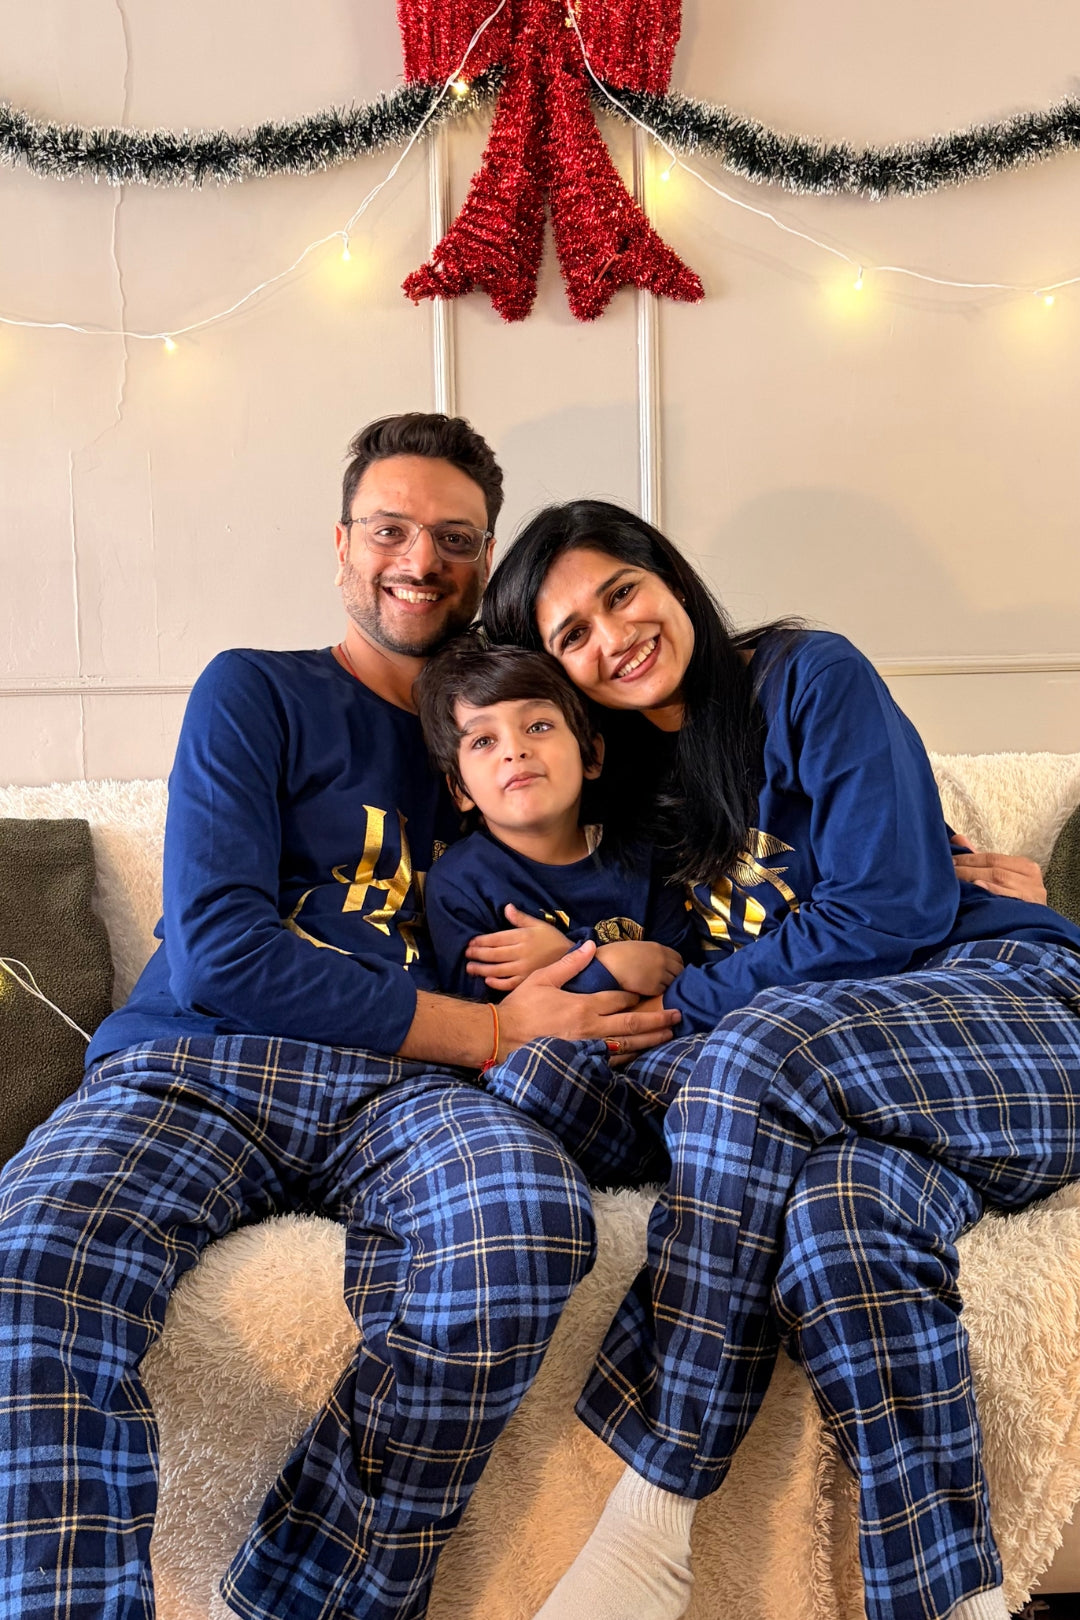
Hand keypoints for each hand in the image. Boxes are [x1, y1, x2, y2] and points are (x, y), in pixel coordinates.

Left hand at [465, 905, 572, 992]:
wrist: (571, 958)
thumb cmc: (553, 940)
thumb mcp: (539, 925)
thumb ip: (521, 918)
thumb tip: (506, 907)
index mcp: (523, 937)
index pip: (497, 938)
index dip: (482, 940)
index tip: (470, 942)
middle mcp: (522, 953)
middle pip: (494, 954)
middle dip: (478, 954)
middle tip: (466, 954)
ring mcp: (524, 968)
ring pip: (498, 969)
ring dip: (482, 969)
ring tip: (470, 968)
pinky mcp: (528, 980)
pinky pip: (509, 984)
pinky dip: (497, 983)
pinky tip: (487, 980)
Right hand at [499, 941, 680, 1057]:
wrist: (502, 1038)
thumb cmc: (521, 1007)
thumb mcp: (543, 978)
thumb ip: (570, 963)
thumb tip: (591, 946)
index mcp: (584, 1006)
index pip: (619, 999)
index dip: (634, 995)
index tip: (644, 992)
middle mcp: (591, 1028)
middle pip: (632, 1024)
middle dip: (657, 1020)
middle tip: (677, 1016)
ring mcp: (588, 1048)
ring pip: (627, 1045)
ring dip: (650, 1040)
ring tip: (668, 1035)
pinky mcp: (581, 1062)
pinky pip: (612, 1061)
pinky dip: (630, 1057)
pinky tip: (640, 1054)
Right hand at [596, 940, 683, 995]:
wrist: (607, 965)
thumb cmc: (616, 954)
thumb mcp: (637, 947)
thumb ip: (650, 954)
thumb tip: (655, 961)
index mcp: (659, 948)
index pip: (679, 959)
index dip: (675, 965)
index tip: (671, 971)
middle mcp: (663, 961)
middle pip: (679, 972)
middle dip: (675, 977)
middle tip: (666, 982)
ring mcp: (660, 975)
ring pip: (672, 983)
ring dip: (667, 986)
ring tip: (657, 988)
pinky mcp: (654, 988)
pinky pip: (663, 992)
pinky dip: (659, 992)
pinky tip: (650, 992)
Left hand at [951, 839, 1046, 904]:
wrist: (1036, 931)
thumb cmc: (1015, 901)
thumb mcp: (1001, 877)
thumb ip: (979, 859)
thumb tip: (957, 839)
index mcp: (1026, 867)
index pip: (993, 858)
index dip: (969, 858)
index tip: (950, 859)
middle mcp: (1032, 878)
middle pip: (995, 869)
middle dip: (968, 868)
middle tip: (948, 869)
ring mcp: (1032, 894)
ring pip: (999, 879)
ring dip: (975, 877)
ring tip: (956, 877)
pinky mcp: (1031, 908)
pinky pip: (1008, 896)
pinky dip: (992, 890)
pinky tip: (978, 887)